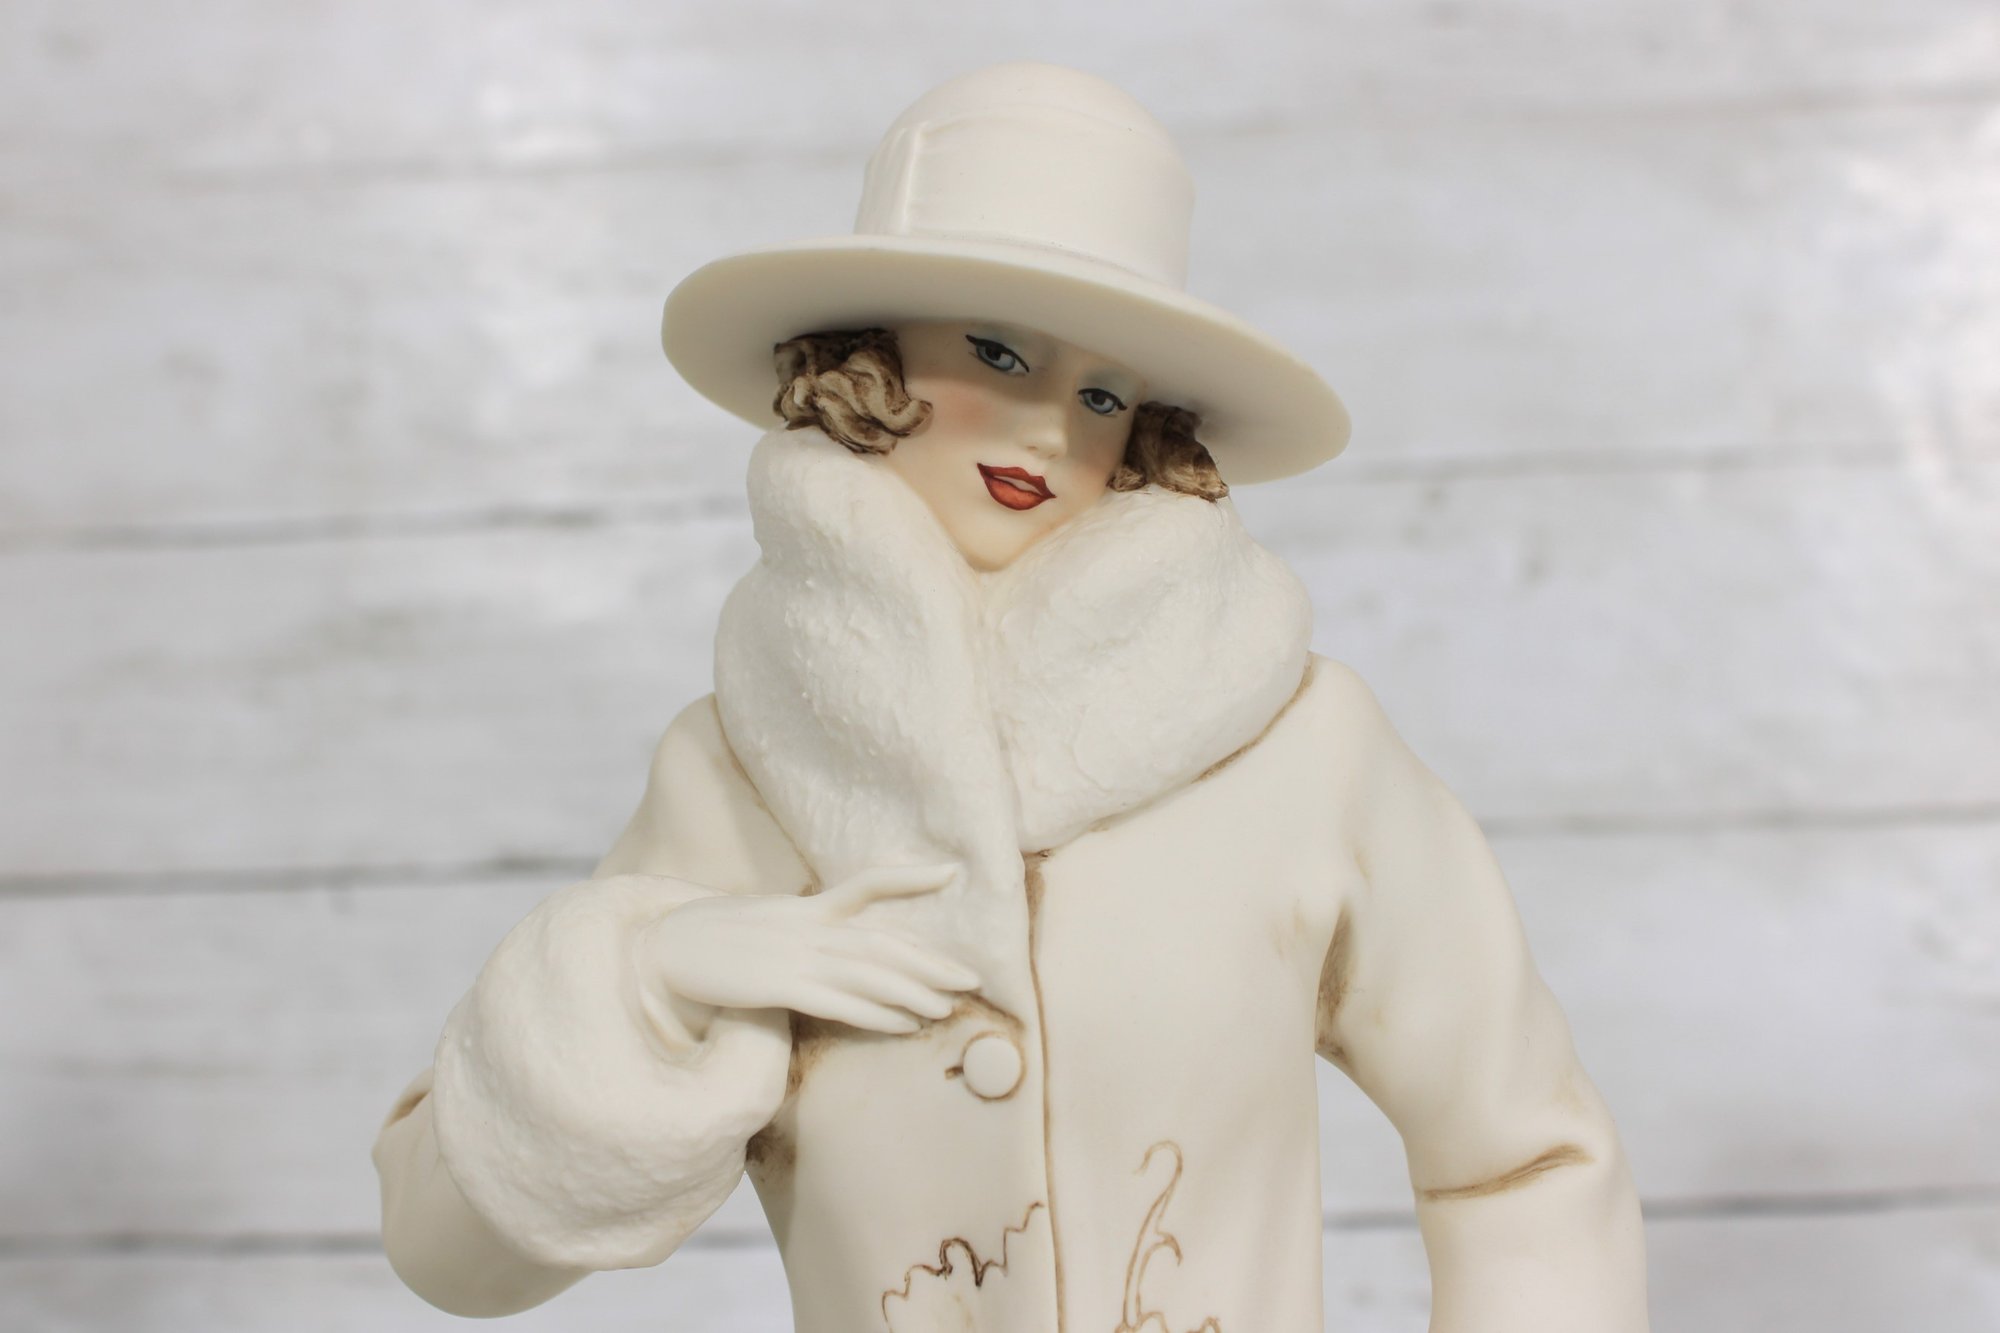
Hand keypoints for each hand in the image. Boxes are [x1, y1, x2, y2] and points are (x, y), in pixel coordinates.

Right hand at [636, 864, 980, 1036]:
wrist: (658, 948)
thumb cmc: (709, 940)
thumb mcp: (759, 922)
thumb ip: (797, 927)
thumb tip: (827, 941)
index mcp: (802, 908)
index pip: (865, 886)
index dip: (909, 878)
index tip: (950, 871)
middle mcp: (805, 926)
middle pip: (881, 941)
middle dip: (929, 960)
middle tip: (973, 978)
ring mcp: (793, 955)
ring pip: (867, 972)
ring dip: (912, 992)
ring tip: (949, 1008)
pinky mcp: (778, 986)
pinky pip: (837, 1002)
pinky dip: (875, 1013)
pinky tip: (905, 1024)